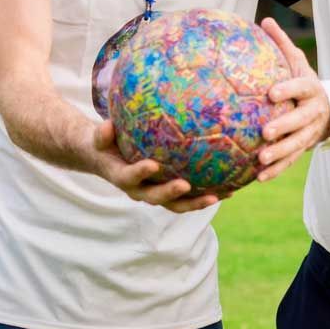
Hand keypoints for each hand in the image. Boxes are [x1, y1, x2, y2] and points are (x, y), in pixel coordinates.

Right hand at [93, 120, 221, 212]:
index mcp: (122, 177)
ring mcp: (156, 194)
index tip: (152, 164)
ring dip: (196, 202)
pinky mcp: (170, 194)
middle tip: (186, 185)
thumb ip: (102, 134)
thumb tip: (108, 124)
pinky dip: (208, 195)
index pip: (129, 177)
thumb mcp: (99, 137)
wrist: (109, 159)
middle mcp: (140, 190)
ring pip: (176, 204)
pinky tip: (229, 189)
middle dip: (171, 194)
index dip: (140, 173)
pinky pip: (189, 197)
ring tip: (216, 196)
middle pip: (156, 198)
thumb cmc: (106, 143)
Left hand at [257, 18, 329, 182]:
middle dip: (284, 127)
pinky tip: (259, 177)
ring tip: (261, 161)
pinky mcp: (304, 148)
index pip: (300, 87)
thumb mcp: (297, 62)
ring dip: (280, 154)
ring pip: (297, 145)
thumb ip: (282, 44)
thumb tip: (265, 21)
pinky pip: (291, 161)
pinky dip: (277, 170)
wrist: (329, 108)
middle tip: (265, 133)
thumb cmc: (304, 82)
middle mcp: (313, 112)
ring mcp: (310, 132)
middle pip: (300, 121)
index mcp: (311, 89)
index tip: (272, 93)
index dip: (288, 90)